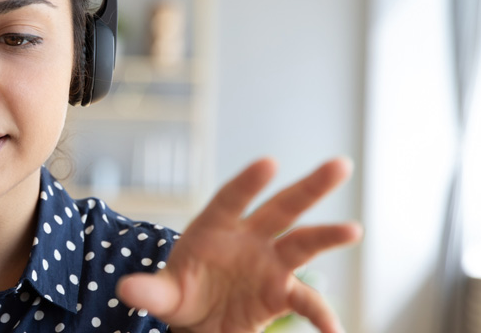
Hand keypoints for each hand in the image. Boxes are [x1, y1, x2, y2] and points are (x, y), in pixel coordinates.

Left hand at [116, 158, 361, 332]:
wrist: (199, 323)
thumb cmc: (180, 296)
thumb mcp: (162, 295)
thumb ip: (149, 292)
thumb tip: (126, 290)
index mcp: (214, 228)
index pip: (232, 199)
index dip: (248, 182)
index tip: (268, 163)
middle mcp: (249, 238)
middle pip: (281, 208)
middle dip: (309, 188)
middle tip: (340, 165)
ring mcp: (269, 263)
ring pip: (303, 244)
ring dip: (327, 236)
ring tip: (353, 229)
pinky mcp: (281, 292)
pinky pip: (305, 301)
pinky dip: (320, 315)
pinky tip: (333, 330)